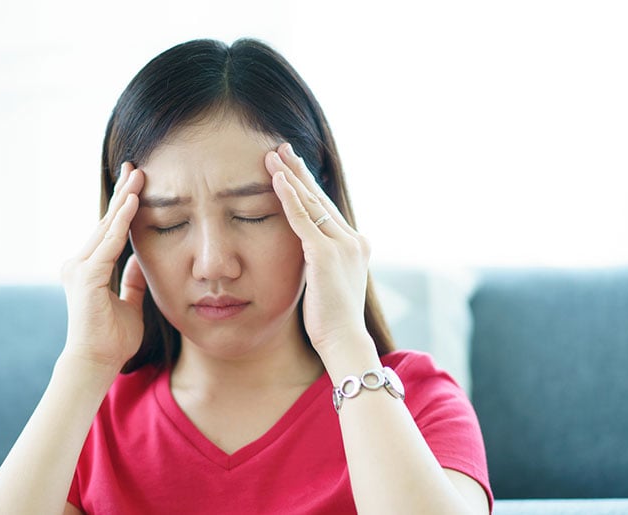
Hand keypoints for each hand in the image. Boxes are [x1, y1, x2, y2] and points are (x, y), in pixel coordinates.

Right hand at [59, 163, 146, 369]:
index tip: (135, 184)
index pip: (110, 231)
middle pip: (107, 222)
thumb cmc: (112, 339)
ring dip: (124, 199)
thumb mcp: (128, 303)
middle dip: (123, 193)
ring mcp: (79, 267)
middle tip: (136, 167)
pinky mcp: (86, 275)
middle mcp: (79, 263)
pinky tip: (133, 201)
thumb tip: (139, 261)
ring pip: (107, 226)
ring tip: (138, 175)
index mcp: (89, 269)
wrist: (96, 361)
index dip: (123, 207)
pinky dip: (122, 221)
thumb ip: (131, 282)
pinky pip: (109, 242)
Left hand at [264, 143, 373, 358]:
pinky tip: (277, 179)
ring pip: (311, 202)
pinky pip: (303, 219)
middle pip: (320, 197)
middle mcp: (352, 239)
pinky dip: (289, 197)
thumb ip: (320, 262)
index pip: (326, 208)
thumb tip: (305, 253)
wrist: (343, 341)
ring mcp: (341, 245)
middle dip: (299, 171)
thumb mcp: (328, 284)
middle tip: (282, 148)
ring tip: (273, 155)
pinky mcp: (325, 254)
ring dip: (291, 175)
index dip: (308, 187)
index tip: (293, 168)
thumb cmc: (332, 321)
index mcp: (355, 245)